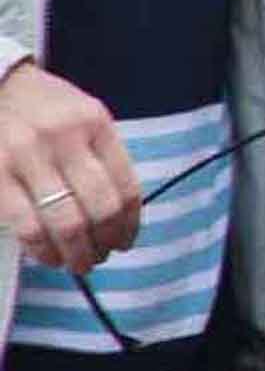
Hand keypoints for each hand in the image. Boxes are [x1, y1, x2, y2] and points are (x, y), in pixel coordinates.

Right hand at [0, 59, 139, 271]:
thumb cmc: (40, 107)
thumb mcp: (81, 116)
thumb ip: (101, 155)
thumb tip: (120, 213)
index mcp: (94, 122)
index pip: (126, 184)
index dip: (130, 223)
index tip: (127, 240)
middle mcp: (64, 137)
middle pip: (101, 207)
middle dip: (106, 242)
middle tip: (103, 255)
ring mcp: (27, 156)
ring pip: (67, 222)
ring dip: (78, 253)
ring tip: (80, 262)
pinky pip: (28, 226)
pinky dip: (43, 249)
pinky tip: (49, 255)